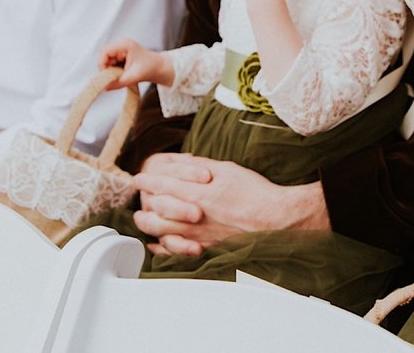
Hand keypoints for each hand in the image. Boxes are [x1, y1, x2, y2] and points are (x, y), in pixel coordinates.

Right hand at [99, 37, 173, 88]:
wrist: (159, 67)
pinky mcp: (121, 53)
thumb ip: (118, 83)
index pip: (104, 52)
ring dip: (111, 70)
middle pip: (104, 56)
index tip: (106, 76)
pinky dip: (114, 69)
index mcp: (124, 45)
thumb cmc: (150, 68)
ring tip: (121, 75)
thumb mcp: (133, 77)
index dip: (102, 64)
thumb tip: (104, 88)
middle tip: (114, 78)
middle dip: (107, 68)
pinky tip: (122, 72)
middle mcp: (121, 43)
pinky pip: (111, 62)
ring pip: (107, 60)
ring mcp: (120, 48)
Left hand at [133, 153, 329, 255]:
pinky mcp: (205, 248)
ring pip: (160, 232)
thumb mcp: (228, 170)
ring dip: (146, 224)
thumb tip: (184, 162)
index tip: (140, 177)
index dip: (147, 180)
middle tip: (139, 198)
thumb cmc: (255, 194)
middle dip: (142, 202)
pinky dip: (161, 247)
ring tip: (142, 218)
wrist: (274, 219)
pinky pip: (174, 251)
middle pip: (155, 210)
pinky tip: (157, 243)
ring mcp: (197, 235)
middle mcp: (193, 215)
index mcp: (198, 192)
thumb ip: (202, 166)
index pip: (162, 185)